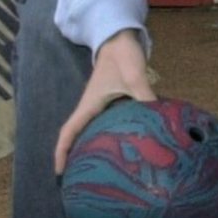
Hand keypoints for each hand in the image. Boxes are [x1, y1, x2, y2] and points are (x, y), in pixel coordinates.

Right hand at [54, 29, 154, 172]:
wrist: (122, 37)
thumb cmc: (123, 56)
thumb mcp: (134, 76)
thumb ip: (145, 96)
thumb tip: (159, 120)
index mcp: (90, 104)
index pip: (69, 131)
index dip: (61, 151)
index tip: (59, 172)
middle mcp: (92, 107)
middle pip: (77, 136)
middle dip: (73, 156)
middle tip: (79, 179)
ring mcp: (101, 105)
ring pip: (90, 131)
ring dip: (89, 147)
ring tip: (97, 170)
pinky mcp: (112, 101)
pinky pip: (104, 124)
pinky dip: (107, 137)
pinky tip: (122, 147)